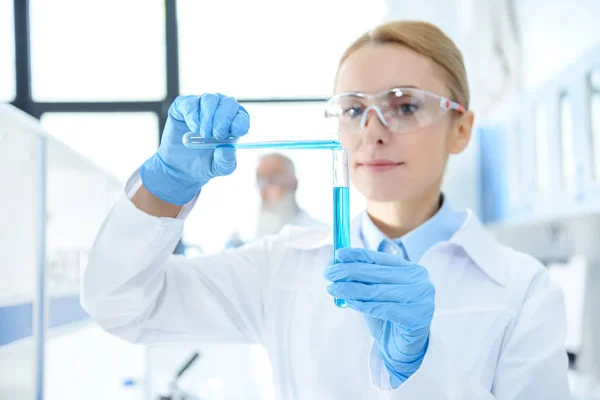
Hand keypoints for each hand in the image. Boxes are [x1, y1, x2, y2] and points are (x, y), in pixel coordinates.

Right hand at [140, 94, 249, 204]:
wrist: (180, 167)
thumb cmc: (205, 163)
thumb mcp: (219, 168)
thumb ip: (226, 161)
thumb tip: (228, 149)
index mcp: (234, 123)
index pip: (243, 116)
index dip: (239, 122)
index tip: (233, 133)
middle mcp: (221, 110)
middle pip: (229, 102)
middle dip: (224, 119)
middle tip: (217, 135)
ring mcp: (202, 105)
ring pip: (210, 99)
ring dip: (208, 118)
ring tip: (204, 134)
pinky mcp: (184, 105)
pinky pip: (191, 103)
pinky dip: (193, 116)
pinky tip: (193, 128)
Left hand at [324, 248, 434, 387]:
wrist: (405, 347)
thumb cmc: (389, 316)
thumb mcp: (375, 293)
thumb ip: (361, 279)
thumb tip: (334, 263)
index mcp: (412, 270)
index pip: (380, 258)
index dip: (358, 255)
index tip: (338, 254)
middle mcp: (420, 282)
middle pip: (376, 273)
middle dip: (348, 271)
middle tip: (328, 273)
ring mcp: (421, 299)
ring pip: (377, 291)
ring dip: (350, 289)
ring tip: (332, 288)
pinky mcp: (416, 318)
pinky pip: (383, 308)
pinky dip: (362, 304)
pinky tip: (348, 302)